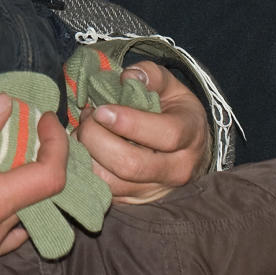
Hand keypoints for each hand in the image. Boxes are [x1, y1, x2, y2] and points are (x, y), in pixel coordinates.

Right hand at [0, 94, 67, 274]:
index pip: (48, 179)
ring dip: (30, 183)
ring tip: (16, 153)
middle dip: (45, 159)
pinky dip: (13, 203)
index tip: (45, 119)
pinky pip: (8, 231)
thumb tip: (4, 105)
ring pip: (26, 216)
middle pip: (42, 198)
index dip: (56, 145)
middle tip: (33, 130)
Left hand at [75, 61, 209, 203]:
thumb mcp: (170, 85)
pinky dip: (87, 169)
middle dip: (98, 138)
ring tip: (85, 130)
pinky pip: (105, 192)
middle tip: (89, 115)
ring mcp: (156, 191)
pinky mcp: (136, 202)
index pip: (165, 135)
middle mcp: (177, 170)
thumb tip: (129, 77)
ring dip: (88, 154)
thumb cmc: (173, 109)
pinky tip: (86, 147)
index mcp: (190, 135)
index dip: (129, 122)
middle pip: (131, 164)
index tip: (102, 109)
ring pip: (112, 183)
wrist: (186, 147)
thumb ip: (151, 75)